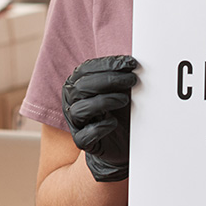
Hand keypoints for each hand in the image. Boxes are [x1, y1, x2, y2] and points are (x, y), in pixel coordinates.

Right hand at [61, 55, 138, 181]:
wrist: (121, 142)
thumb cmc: (119, 110)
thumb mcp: (120, 89)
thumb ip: (121, 76)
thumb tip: (134, 63)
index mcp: (76, 84)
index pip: (86, 69)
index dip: (108, 64)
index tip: (131, 63)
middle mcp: (72, 102)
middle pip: (82, 87)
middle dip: (109, 80)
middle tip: (132, 80)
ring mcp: (75, 122)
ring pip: (79, 110)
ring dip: (105, 101)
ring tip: (125, 99)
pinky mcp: (82, 142)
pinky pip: (84, 135)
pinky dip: (99, 128)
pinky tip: (113, 122)